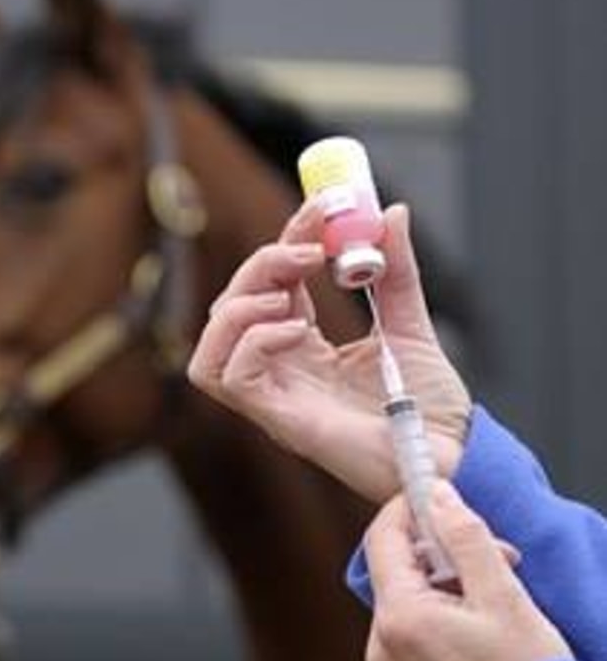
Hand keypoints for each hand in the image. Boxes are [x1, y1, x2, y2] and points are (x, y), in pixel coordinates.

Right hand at [187, 203, 470, 502]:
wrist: (449, 453)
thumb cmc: (428, 404)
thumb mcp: (409, 322)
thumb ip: (395, 271)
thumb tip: (391, 211)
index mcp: (304, 345)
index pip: (272, 284)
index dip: (286, 240)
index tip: (321, 207)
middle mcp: (280, 368)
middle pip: (230, 305)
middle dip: (263, 263)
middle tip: (312, 248)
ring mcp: (275, 395)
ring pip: (211, 343)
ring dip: (242, 302)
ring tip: (293, 292)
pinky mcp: (278, 419)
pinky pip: (228, 376)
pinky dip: (252, 341)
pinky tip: (298, 331)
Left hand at [364, 483, 572, 660]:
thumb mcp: (503, 593)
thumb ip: (464, 536)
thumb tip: (435, 494)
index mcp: (399, 620)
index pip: (382, 540)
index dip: (405, 510)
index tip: (434, 495)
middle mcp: (381, 645)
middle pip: (395, 568)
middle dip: (439, 549)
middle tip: (493, 552)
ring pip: (404, 595)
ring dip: (443, 579)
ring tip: (495, 587)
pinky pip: (409, 625)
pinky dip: (437, 607)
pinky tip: (479, 614)